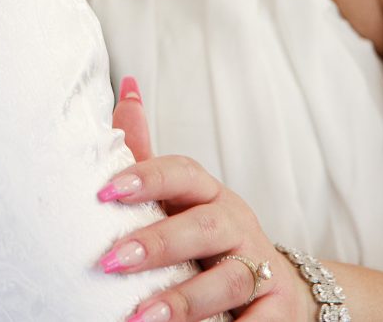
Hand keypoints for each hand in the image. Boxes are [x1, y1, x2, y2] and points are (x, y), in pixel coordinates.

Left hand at [102, 78, 314, 321]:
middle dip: (157, 244)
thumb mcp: (177, 194)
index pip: (180, 173)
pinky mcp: (278, 309)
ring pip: (227, 280)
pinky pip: (257, 321)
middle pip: (203, 227)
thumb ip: (146, 152)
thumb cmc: (205, 232)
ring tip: (141, 318)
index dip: (145, 177)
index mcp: (206, 192)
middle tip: (110, 260)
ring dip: (184, 300)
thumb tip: (126, 85)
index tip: (104, 191)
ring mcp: (260, 266)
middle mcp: (236, 224)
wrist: (278, 285)